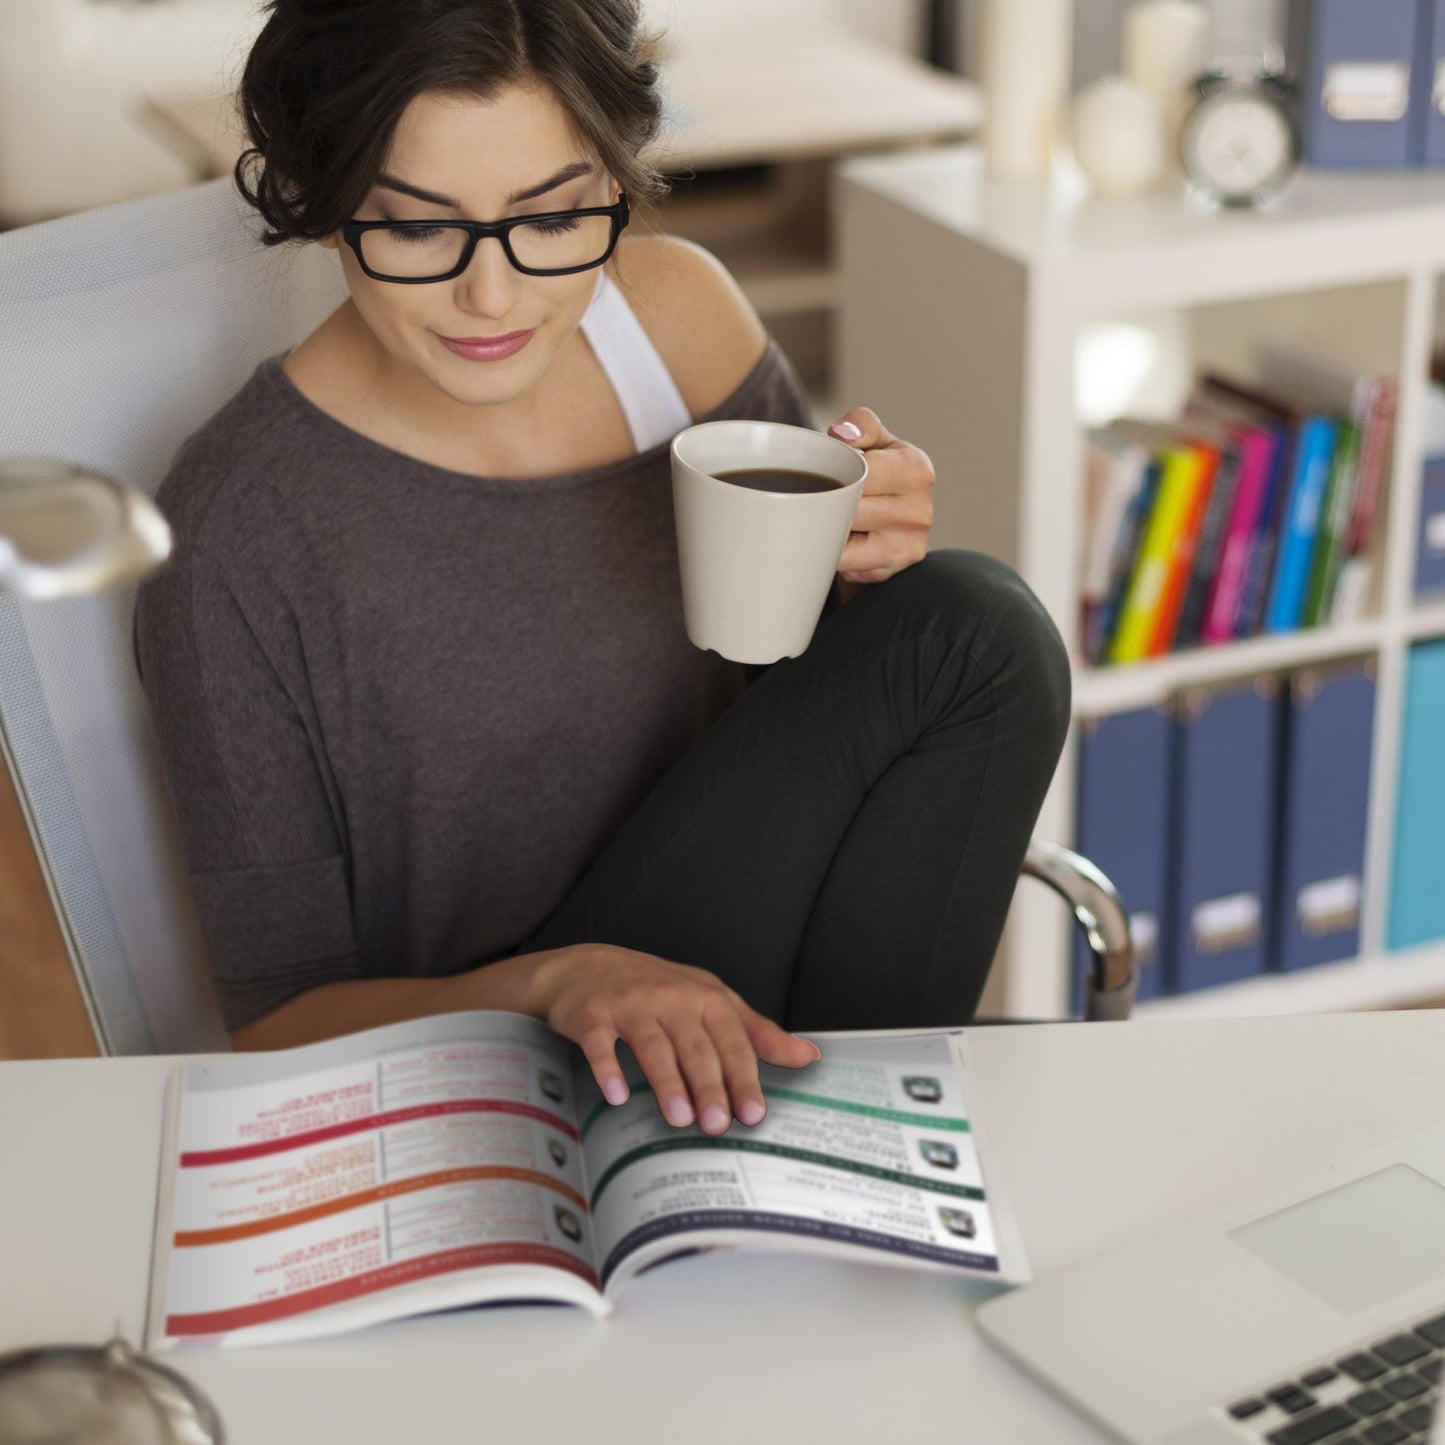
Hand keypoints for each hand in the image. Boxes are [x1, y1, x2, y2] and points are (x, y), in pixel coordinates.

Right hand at [535, 944, 819, 1133]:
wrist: (589, 967)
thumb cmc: (659, 990)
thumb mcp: (712, 1002)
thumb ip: (758, 1033)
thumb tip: (808, 1055)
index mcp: (706, 998)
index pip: (732, 1041)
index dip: (744, 1077)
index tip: (754, 1113)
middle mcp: (671, 998)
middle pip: (695, 1046)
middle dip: (709, 1086)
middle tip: (718, 1125)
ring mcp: (631, 1005)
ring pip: (653, 1045)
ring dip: (667, 1082)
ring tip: (679, 1118)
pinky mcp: (593, 1014)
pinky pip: (601, 1043)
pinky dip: (607, 1068)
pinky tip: (616, 1095)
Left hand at [828, 408, 933, 585]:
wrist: (895, 522)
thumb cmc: (880, 474)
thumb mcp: (876, 441)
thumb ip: (861, 425)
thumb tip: (842, 435)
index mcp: (916, 470)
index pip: (862, 473)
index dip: (834, 474)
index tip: (820, 476)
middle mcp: (919, 511)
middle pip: (849, 509)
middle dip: (823, 504)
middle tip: (807, 499)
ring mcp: (906, 545)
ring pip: (842, 539)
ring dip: (824, 530)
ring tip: (820, 518)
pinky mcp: (890, 570)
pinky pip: (844, 563)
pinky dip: (832, 552)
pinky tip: (835, 540)